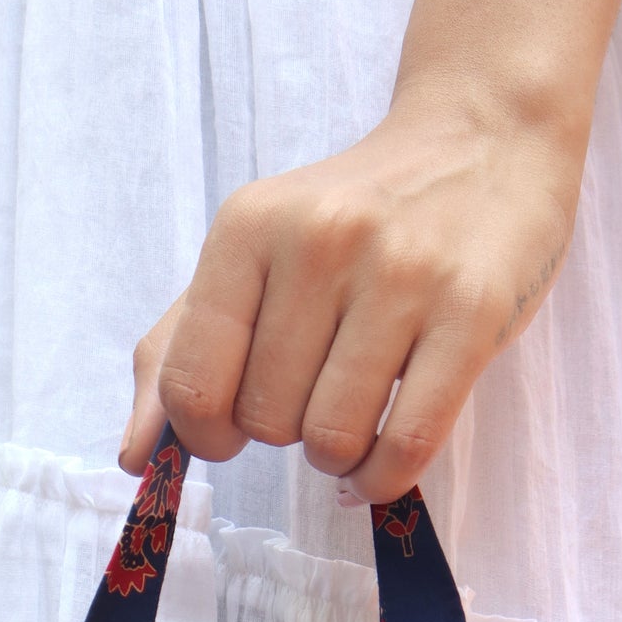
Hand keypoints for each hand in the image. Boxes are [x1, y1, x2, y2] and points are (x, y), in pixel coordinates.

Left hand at [119, 0, 621, 503]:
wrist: (484, 144)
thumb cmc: (356, 218)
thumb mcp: (251, 258)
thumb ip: (178, 349)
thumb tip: (137, 458)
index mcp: (250, 226)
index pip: (193, 382)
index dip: (205, 433)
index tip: (232, 428)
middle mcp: (321, 242)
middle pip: (266, 420)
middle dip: (285, 430)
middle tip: (316, 390)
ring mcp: (401, 276)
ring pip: (333, 440)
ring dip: (337, 456)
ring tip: (354, 414)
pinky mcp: (471, 315)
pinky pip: (406, 446)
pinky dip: (383, 478)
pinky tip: (382, 459)